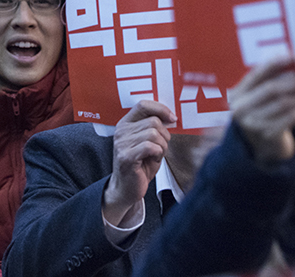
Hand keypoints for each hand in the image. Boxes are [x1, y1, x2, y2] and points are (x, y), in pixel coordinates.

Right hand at [102, 100, 174, 225]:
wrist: (127, 188)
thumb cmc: (140, 165)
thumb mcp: (147, 142)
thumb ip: (154, 128)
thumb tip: (170, 117)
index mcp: (126, 123)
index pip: (143, 105)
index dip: (161, 109)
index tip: (172, 119)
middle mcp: (121, 131)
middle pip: (153, 121)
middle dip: (164, 136)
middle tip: (160, 148)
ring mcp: (122, 143)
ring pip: (154, 134)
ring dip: (162, 146)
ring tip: (156, 155)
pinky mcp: (126, 157)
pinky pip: (150, 147)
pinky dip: (158, 153)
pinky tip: (153, 159)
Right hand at [228, 59, 294, 163]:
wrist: (262, 148)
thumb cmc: (265, 114)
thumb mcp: (260, 98)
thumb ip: (271, 82)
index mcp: (238, 93)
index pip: (256, 74)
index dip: (274, 64)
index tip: (293, 56)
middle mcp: (241, 107)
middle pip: (271, 89)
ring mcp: (252, 122)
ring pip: (282, 104)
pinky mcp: (265, 135)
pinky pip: (288, 119)